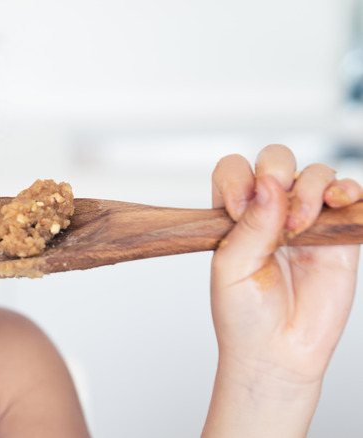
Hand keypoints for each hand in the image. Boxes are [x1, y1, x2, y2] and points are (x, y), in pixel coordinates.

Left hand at [202, 144, 361, 436]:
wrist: (277, 353)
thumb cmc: (244, 315)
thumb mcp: (231, 269)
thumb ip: (250, 226)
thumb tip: (268, 184)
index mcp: (234, 215)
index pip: (234, 171)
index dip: (237, 179)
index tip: (237, 208)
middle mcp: (270, 211)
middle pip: (276, 161)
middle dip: (277, 172)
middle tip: (277, 208)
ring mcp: (307, 220)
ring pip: (315, 174)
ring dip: (310, 188)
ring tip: (300, 226)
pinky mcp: (340, 236)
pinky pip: (352, 198)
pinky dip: (350, 191)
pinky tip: (340, 201)